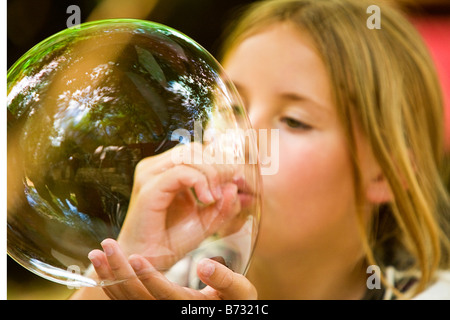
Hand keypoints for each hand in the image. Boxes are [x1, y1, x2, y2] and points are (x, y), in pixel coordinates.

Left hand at [88, 238, 256, 299]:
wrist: (227, 313)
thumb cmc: (236, 303)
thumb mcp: (240, 292)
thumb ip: (225, 279)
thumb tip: (204, 265)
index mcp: (190, 308)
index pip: (164, 295)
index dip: (149, 277)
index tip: (135, 256)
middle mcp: (169, 313)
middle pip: (138, 297)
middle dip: (119, 271)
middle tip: (106, 245)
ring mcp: (159, 312)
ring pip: (127, 300)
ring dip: (110, 278)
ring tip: (96, 254)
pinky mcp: (152, 307)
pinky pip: (127, 301)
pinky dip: (112, 285)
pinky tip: (104, 269)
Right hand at [117, 142, 242, 269]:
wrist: (149, 263)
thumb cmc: (172, 241)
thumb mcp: (206, 221)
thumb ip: (223, 205)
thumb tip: (235, 186)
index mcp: (166, 170)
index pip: (196, 151)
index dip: (220, 161)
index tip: (237, 179)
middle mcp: (155, 168)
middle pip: (194, 149)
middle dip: (218, 165)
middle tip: (231, 185)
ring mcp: (149, 176)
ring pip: (188, 156)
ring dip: (211, 173)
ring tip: (216, 197)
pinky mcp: (149, 189)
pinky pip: (181, 172)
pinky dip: (200, 182)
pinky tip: (207, 200)